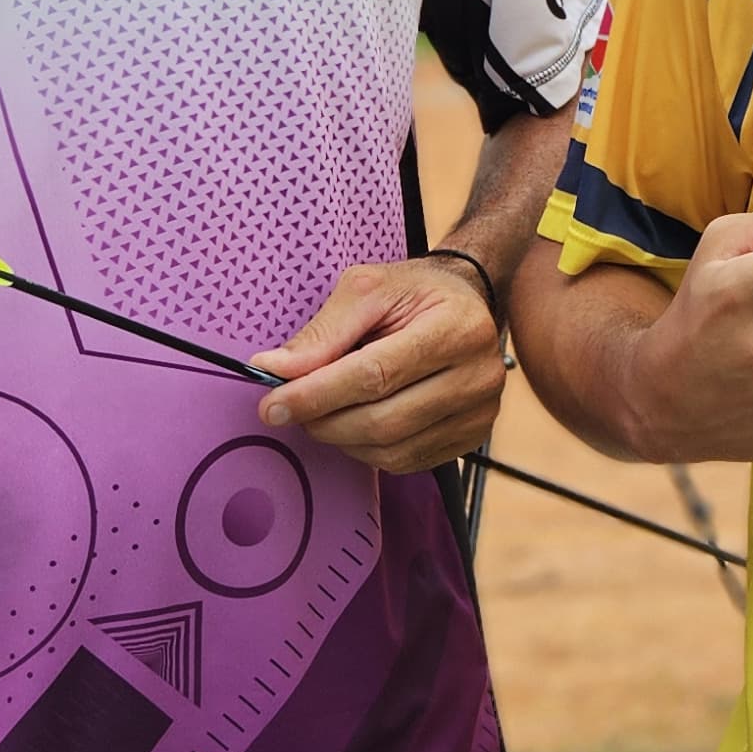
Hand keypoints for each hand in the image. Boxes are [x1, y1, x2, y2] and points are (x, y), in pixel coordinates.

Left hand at [251, 257, 514, 474]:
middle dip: (323, 421)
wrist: (467, 305)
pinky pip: (407, 462)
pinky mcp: (473, 438)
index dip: (318, 394)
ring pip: (392, 450)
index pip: (376, 374)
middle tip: (287, 410)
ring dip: (341, 439)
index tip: (271, 405)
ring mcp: (481, 413)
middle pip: (384, 420)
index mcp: (456, 328)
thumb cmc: (414, 293)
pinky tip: (355, 424)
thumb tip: (272, 369)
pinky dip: (367, 450)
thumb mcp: (367, 290)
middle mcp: (479, 375)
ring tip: (322, 412)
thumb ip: (322, 331)